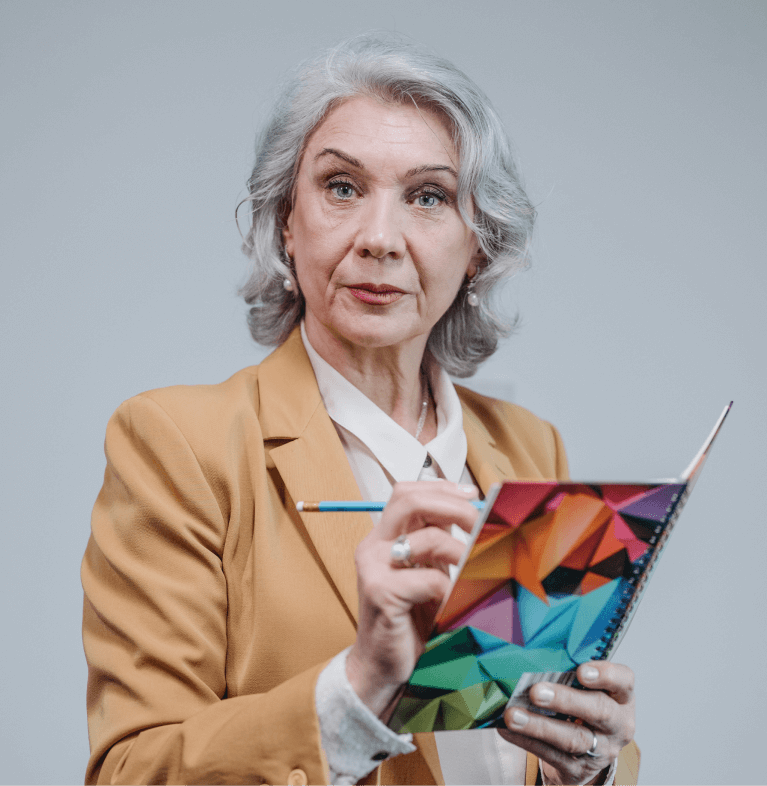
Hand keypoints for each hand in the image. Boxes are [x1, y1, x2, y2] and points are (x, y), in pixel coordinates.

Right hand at [345, 480, 478, 718]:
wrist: (382, 670)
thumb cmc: (409, 623)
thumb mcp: (427, 573)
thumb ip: (440, 545)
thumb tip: (477, 518)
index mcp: (384, 537)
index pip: (408, 492)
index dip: (441, 488)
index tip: (473, 495)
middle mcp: (373, 546)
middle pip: (410, 500)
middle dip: (454, 506)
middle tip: (481, 522)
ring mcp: (373, 568)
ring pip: (427, 538)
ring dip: (462, 553)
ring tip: (474, 570)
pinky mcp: (380, 592)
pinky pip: (429, 578)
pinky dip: (451, 589)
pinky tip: (454, 602)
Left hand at [499, 662, 634, 784]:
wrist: (588, 751)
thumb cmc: (583, 703)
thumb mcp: (586, 687)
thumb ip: (568, 672)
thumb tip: (530, 656)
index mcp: (621, 697)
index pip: (624, 681)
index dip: (606, 675)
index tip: (581, 671)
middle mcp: (618, 724)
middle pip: (598, 710)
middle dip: (565, 700)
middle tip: (536, 692)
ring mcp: (602, 750)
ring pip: (573, 738)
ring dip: (539, 726)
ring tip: (512, 715)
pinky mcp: (580, 769)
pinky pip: (553, 756)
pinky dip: (527, 741)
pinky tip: (508, 730)